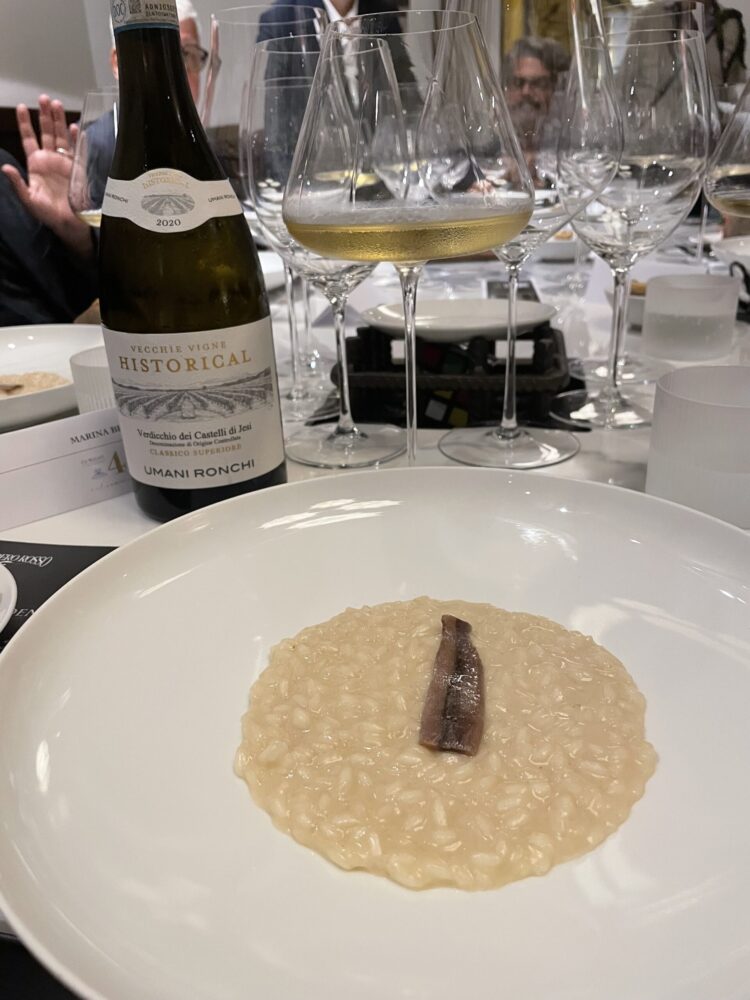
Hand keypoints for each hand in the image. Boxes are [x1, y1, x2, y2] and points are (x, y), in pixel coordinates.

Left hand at [1, 96, 90, 258]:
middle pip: (46, 132)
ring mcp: (64, 163)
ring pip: (61, 137)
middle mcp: (50, 160)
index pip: (29, 139)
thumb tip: (6, 168)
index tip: (22, 107)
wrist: (69, 224)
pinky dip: (77, 139)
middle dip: (44, 115)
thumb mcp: (29, 200)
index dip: (25, 124)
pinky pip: (77, 151)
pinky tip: (74, 128)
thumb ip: (17, 183)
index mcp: (36, 164)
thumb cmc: (48, 215)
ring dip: (59, 121)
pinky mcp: (78, 169)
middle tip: (44, 99)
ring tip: (57, 104)